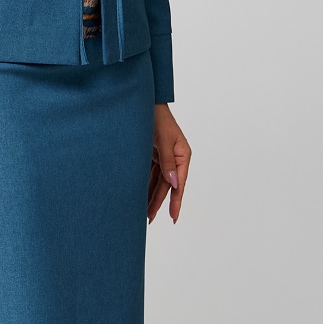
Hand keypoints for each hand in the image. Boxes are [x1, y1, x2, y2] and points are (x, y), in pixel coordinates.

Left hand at [148, 104, 189, 223]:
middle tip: (150, 219)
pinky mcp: (154, 155)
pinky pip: (150, 175)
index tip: (173, 217)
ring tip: (144, 213)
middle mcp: (176, 159)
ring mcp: (164, 158)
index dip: (176, 201)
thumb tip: (174, 183)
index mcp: (183, 155)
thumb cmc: (156, 119)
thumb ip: (168, 162)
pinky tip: (139, 196)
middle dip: (158, 202)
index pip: (179, 183)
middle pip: (167, 186)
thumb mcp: (163, 140)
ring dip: (150, 196)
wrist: (144, 104)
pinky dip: (144, 185)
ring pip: (158, 182)